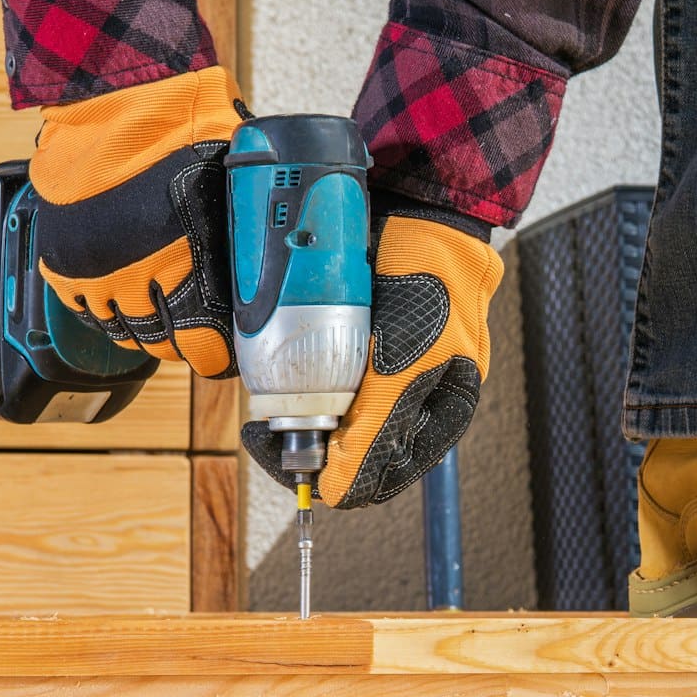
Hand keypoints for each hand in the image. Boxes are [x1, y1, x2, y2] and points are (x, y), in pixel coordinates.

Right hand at [27, 66, 243, 377]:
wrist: (120, 97)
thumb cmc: (186, 131)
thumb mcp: (232, 183)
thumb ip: (239, 227)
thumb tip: (264, 251)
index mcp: (186, 267)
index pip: (202, 345)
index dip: (215, 355)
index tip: (223, 353)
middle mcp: (137, 278)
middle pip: (159, 342)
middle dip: (179, 343)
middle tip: (192, 336)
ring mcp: (96, 270)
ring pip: (120, 328)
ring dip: (140, 328)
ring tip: (156, 319)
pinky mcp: (63, 257)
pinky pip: (81, 306)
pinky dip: (101, 308)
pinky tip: (119, 300)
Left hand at [244, 215, 502, 506]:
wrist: (422, 204)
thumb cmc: (432, 283)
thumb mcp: (407, 363)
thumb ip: (377, 428)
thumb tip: (335, 492)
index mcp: (434, 420)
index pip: (370, 477)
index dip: (319, 475)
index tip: (275, 451)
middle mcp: (408, 402)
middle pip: (345, 449)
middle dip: (302, 439)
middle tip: (262, 423)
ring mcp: (381, 370)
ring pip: (329, 414)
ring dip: (295, 409)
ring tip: (269, 390)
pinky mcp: (357, 338)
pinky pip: (320, 372)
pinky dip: (295, 372)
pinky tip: (279, 358)